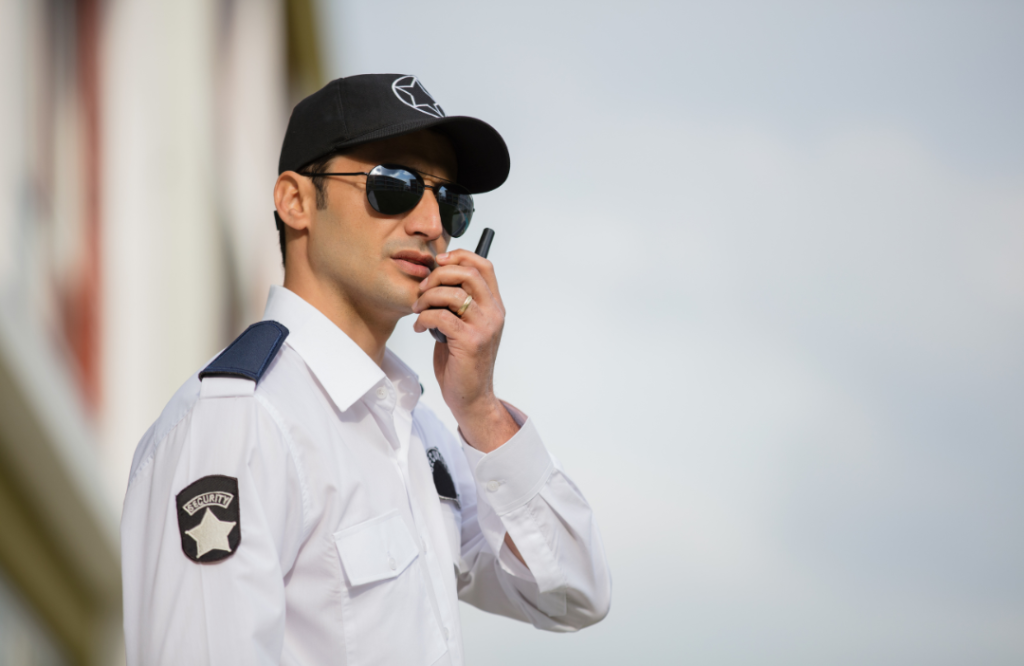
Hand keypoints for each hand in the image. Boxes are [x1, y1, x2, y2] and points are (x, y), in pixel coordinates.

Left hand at [411, 249, 518, 451]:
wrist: (471, 397)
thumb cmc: (463, 362)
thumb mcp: (466, 326)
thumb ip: (459, 303)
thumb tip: (435, 279)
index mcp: (494, 306)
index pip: (483, 266)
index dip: (460, 256)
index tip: (438, 262)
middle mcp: (494, 314)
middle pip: (467, 273)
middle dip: (438, 276)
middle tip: (422, 289)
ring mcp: (484, 328)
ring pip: (452, 294)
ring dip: (427, 298)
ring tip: (418, 310)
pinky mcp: (470, 342)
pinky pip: (441, 317)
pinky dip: (424, 318)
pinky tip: (420, 328)